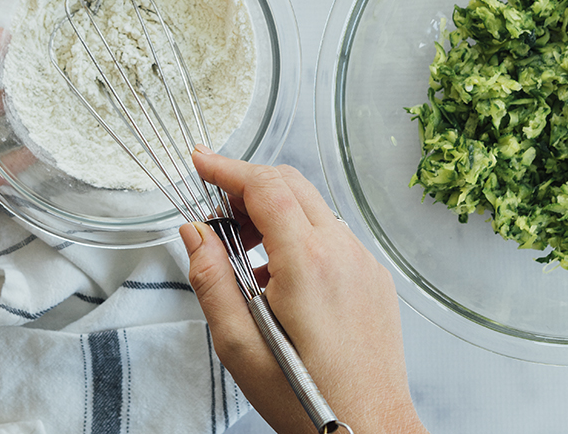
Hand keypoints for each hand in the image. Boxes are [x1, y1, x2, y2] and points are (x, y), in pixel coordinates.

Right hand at [179, 149, 427, 433]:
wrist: (368, 430)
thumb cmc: (307, 396)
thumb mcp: (239, 345)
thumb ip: (211, 280)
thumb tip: (195, 232)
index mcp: (308, 262)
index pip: (266, 188)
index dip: (228, 168)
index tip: (202, 160)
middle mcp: (342, 251)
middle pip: (290, 184)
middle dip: (248, 183)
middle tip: (216, 206)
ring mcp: (362, 260)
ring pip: (312, 205)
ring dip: (273, 208)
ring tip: (243, 247)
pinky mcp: (373, 275)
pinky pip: (331, 232)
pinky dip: (299, 231)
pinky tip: (278, 271)